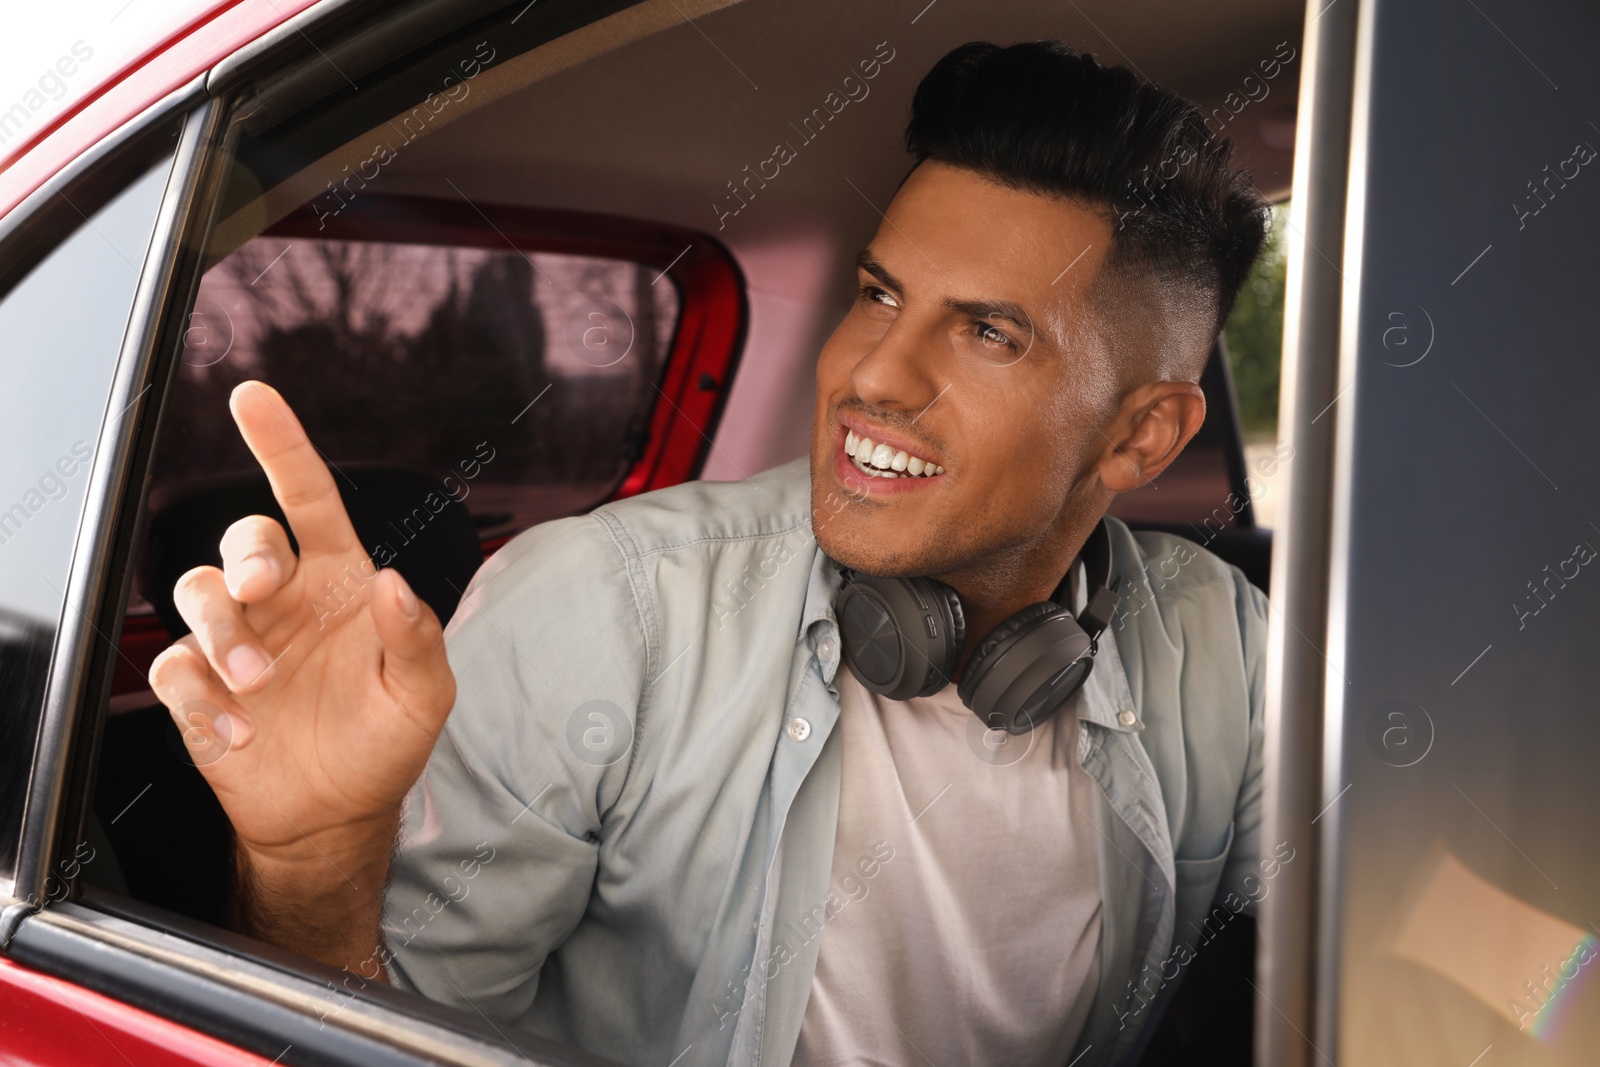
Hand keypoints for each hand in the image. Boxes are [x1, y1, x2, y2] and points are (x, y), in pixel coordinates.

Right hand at [148, 381, 456, 956]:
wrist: (336, 814)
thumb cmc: (384, 741)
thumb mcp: (424, 695)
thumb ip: (419, 638)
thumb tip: (398, 586)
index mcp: (339, 582)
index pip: (308, 498)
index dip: (282, 446)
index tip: (254, 398)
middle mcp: (284, 601)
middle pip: (242, 540)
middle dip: (246, 554)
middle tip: (262, 590)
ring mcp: (238, 642)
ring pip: (195, 594)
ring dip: (221, 632)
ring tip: (257, 683)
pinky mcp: (199, 689)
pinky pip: (175, 668)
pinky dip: (200, 696)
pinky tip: (239, 730)